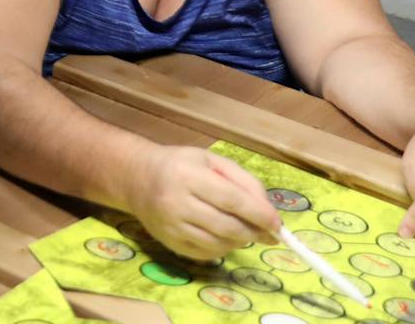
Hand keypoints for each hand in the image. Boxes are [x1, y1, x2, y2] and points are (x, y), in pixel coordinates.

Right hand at [125, 146, 281, 261]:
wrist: (136, 178)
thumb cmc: (180, 165)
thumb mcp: (211, 160)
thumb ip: (243, 181)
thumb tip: (268, 212)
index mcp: (188, 175)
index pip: (231, 200)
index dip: (259, 214)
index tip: (277, 224)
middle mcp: (176, 202)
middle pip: (227, 226)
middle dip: (254, 232)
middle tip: (268, 232)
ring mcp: (171, 226)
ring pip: (218, 244)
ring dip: (240, 241)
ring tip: (245, 231)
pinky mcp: (169, 242)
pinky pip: (206, 254)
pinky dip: (223, 249)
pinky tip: (225, 237)